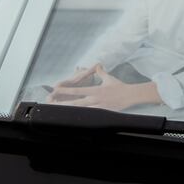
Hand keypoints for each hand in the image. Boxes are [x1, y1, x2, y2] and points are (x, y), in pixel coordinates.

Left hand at [46, 65, 161, 110]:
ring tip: (60, 112)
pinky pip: (90, 115)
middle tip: (53, 104)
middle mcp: (95, 99)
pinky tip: (76, 118)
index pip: (77, 90)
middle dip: (64, 104)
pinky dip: (82, 116)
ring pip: (82, 110)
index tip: (57, 89)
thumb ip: (100, 72)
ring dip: (71, 111)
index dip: (66, 90)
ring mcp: (99, 107)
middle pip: (77, 103)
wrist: (130, 96)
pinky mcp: (103, 112)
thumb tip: (97, 65)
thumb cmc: (119, 86)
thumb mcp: (108, 78)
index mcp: (95, 90)